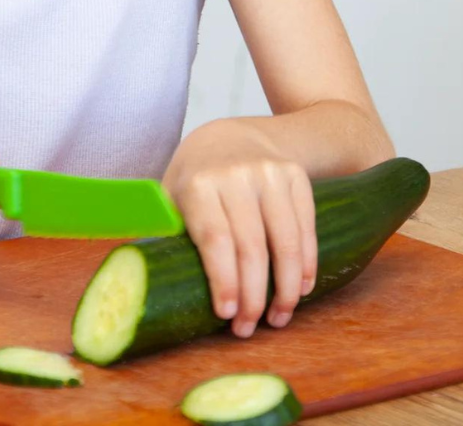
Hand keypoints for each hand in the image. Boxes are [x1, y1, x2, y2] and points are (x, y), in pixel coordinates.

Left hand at [161, 118, 317, 337]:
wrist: (233, 134)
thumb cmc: (197, 176)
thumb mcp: (173, 195)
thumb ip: (170, 234)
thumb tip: (155, 285)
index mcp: (200, 182)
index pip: (215, 239)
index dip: (224, 281)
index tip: (227, 315)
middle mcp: (236, 174)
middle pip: (251, 246)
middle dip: (254, 296)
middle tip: (249, 328)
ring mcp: (270, 172)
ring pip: (285, 241)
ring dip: (286, 288)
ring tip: (279, 317)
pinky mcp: (296, 175)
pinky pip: (306, 227)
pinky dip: (306, 263)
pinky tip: (300, 287)